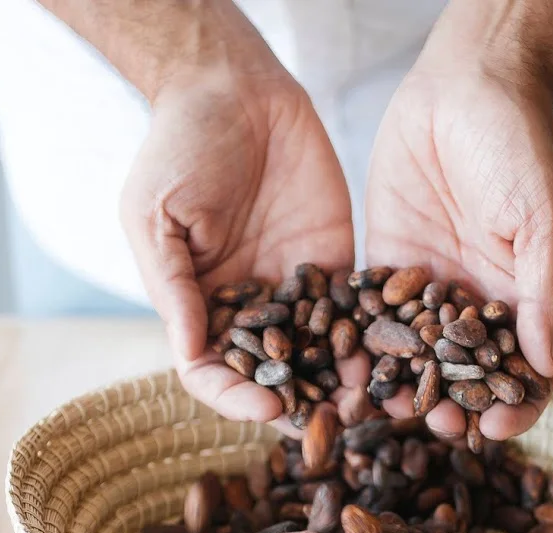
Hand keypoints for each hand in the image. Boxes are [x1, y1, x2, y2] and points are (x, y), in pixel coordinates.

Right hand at [118, 14, 361, 428]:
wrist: (233, 87)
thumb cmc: (177, 147)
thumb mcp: (156, 214)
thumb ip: (173, 284)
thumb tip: (189, 352)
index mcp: (200, 305)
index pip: (212, 371)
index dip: (235, 396)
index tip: (269, 408)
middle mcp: (249, 307)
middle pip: (271, 374)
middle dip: (300, 404)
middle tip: (333, 425)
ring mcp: (294, 289)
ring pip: (318, 352)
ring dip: (341, 381)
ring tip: (371, 400)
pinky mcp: (336, 263)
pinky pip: (356, 309)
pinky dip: (374, 336)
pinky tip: (397, 355)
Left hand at [365, 66, 552, 440]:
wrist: (468, 84)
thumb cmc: (521, 147)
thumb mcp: (543, 220)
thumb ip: (542, 295)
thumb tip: (546, 368)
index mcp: (521, 298)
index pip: (523, 371)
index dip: (514, 405)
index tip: (494, 431)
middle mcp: (474, 302)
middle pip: (463, 375)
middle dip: (451, 405)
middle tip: (433, 425)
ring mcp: (428, 286)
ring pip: (415, 355)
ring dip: (402, 385)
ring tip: (383, 408)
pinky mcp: (385, 263)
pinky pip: (372, 315)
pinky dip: (362, 345)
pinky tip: (344, 368)